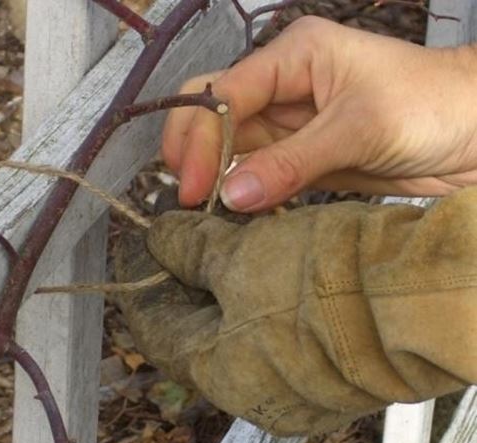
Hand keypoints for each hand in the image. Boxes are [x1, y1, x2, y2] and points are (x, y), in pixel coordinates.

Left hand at [114, 189, 476, 434]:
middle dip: (182, 276)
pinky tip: (259, 255)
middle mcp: (254, 391)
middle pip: (196, 328)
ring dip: (222, 280)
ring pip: (238, 325)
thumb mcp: (241, 252)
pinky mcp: (328, 366)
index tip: (138, 245)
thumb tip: (159, 238)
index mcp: (219, 374)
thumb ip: (189, 247)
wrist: (420, 298)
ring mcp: (295, 383)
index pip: (155, 329)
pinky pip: (275, 328)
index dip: (139, 281)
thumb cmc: (324, 279)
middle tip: (176, 233)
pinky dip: (258, 292)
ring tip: (216, 235)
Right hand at [163, 16, 476, 209]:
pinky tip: (231, 208)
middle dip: (191, 149)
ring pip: (229, 146)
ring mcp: (289, 123)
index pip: (225, 94)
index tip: (193, 186)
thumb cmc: (433, 106)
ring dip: (212, 174)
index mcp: (293, 56)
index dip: (201, 139)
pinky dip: (240, 191)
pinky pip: (255, 172)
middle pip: (212, 112)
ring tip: (201, 208)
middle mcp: (282, 85)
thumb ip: (291, 162)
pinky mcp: (299, 157)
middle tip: (186, 195)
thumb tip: (231, 194)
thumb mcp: (360, 129)